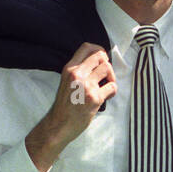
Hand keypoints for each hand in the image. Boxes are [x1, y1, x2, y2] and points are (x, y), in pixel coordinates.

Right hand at [25, 44, 116, 171]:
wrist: (60, 124)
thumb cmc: (65, 104)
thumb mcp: (66, 81)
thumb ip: (79, 71)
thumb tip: (99, 62)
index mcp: (69, 68)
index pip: (87, 47)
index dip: (99, 50)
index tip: (103, 59)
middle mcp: (77, 74)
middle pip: (100, 56)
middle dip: (107, 65)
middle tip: (106, 76)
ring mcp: (86, 86)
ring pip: (107, 69)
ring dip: (111, 78)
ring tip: (106, 87)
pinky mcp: (94, 98)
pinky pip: (112, 87)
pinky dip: (112, 91)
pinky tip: (106, 97)